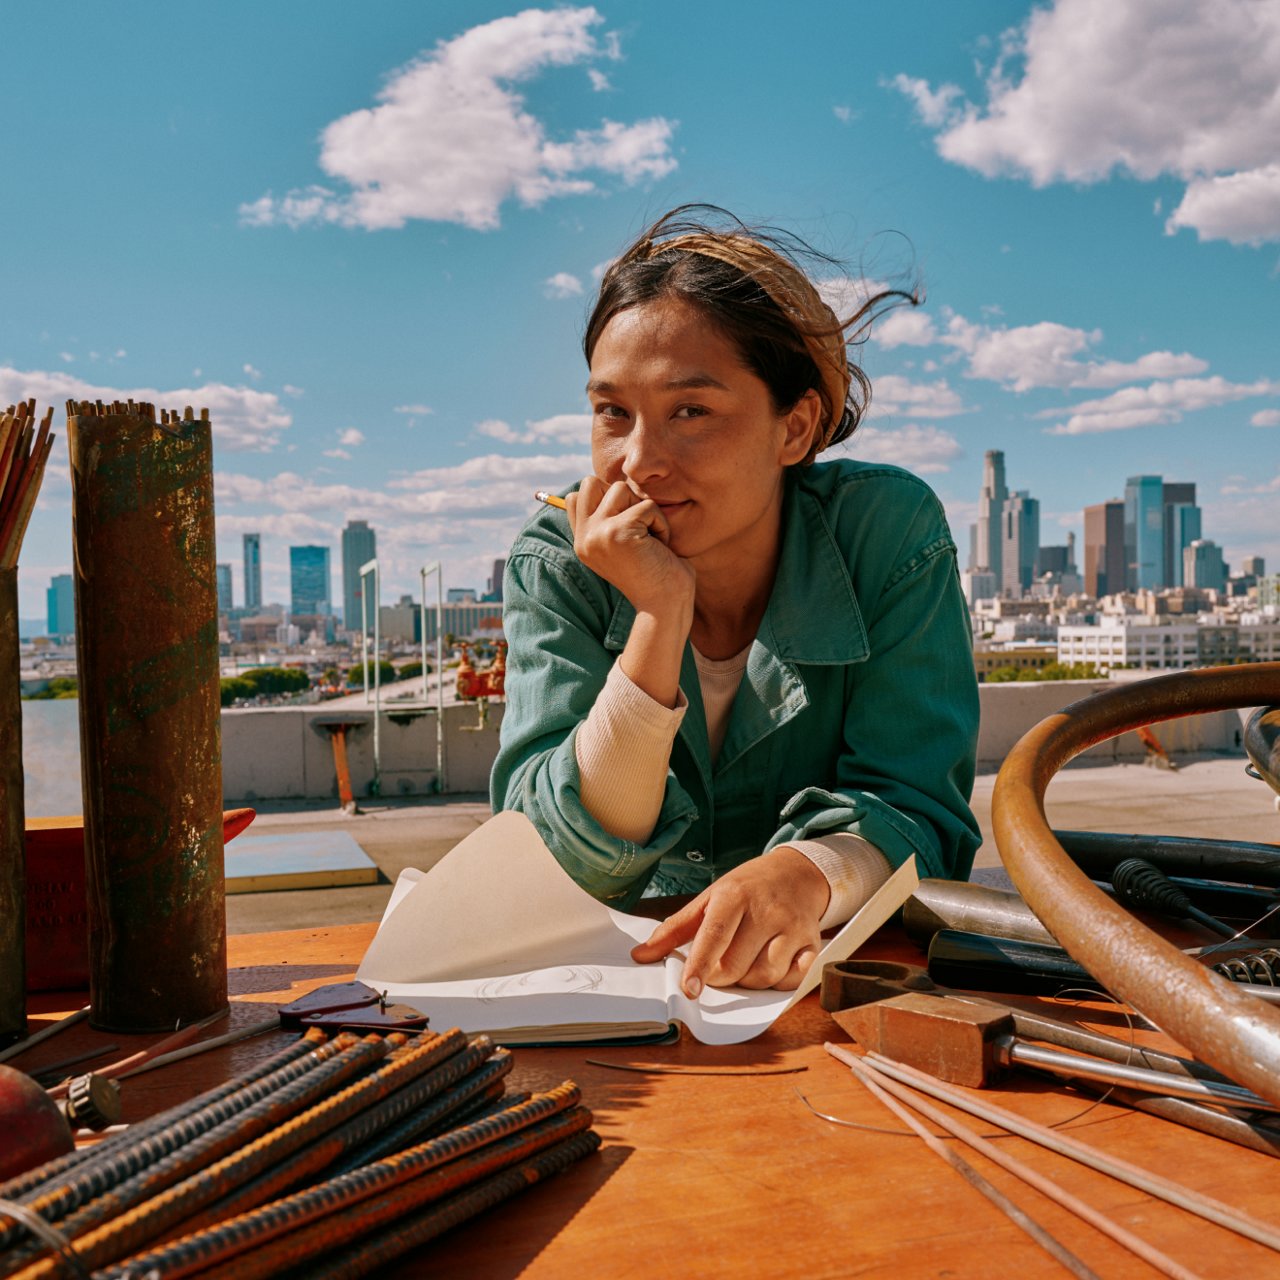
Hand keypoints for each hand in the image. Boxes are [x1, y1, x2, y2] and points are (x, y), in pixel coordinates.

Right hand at [566, 477, 694, 619]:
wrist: (666, 606)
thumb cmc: (654, 574)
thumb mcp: (623, 544)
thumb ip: (610, 518)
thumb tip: (610, 485)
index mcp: (582, 542)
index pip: (577, 496)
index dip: (606, 498)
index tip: (628, 524)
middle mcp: (584, 538)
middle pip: (592, 482)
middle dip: (622, 496)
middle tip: (638, 526)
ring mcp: (597, 534)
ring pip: (622, 489)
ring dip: (645, 510)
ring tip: (651, 538)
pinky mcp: (618, 532)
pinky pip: (647, 506)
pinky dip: (661, 524)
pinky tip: (661, 547)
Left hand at [630, 848, 829, 994]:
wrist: (797, 873)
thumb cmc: (746, 888)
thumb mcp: (709, 898)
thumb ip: (675, 929)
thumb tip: (640, 956)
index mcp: (734, 897)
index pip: (714, 935)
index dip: (700, 965)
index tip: (689, 989)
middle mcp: (766, 911)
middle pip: (736, 965)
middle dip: (720, 976)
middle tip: (717, 967)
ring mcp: (792, 927)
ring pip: (765, 976)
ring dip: (747, 981)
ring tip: (743, 962)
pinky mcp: (813, 943)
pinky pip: (793, 979)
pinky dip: (778, 982)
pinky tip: (771, 964)